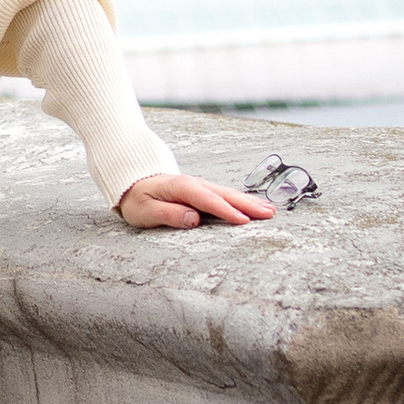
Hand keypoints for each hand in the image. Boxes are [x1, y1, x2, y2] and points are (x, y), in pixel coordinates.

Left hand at [115, 170, 276, 230]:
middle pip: (224, 195)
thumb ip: (168, 214)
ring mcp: (200, 186)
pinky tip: (254, 206)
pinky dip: (241, 200)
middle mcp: (194, 184)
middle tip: (268, 214)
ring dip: (249, 202)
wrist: (134, 183)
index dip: (226, 211)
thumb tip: (193, 219)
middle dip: (247, 205)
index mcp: (181, 188)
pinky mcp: (202, 191)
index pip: (207, 201)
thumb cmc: (138, 200)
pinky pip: (225, 195)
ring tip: (270, 211)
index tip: (243, 220)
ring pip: (228, 194)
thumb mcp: (145, 211)